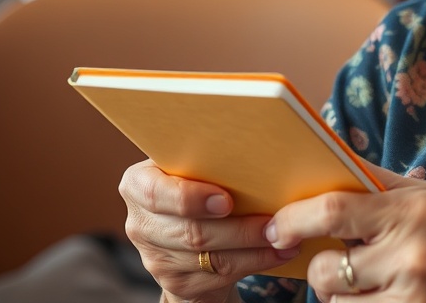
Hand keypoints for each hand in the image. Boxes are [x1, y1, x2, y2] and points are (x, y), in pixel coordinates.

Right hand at [120, 159, 300, 302]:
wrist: (191, 233)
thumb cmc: (200, 182)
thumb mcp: (195, 166)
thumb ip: (210, 156)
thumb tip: (262, 142)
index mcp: (139, 183)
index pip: (156, 193)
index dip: (190, 199)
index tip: (226, 200)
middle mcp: (141, 223)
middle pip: (191, 231)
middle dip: (240, 229)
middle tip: (275, 222)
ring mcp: (156, 258)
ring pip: (211, 258)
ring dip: (254, 248)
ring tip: (285, 236)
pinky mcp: (176, 283)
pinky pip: (220, 276)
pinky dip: (254, 263)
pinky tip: (279, 253)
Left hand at [265, 167, 425, 302]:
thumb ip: (375, 184)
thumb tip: (322, 162)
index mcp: (412, 208)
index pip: (333, 209)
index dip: (293, 219)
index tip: (275, 225)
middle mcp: (412, 252)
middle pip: (326, 270)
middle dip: (319, 269)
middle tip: (333, 262)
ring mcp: (414, 296)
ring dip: (340, 297)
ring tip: (367, 283)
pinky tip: (383, 298)